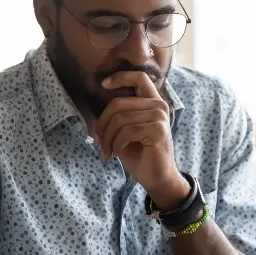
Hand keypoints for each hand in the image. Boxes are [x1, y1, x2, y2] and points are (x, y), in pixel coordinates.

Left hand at [96, 72, 187, 204]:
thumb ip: (117, 116)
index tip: (104, 85)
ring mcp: (160, 116)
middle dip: (102, 124)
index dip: (120, 77)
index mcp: (151, 102)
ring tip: (107, 151)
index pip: (139, 77)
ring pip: (120, 119)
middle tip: (99, 142)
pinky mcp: (159, 130)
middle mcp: (159, 105)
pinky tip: (117, 153)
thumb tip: (95, 114)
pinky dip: (116, 144)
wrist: (156, 177)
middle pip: (118, 103)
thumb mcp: (124, 131)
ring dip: (107, 138)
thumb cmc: (139, 154)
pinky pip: (127, 131)